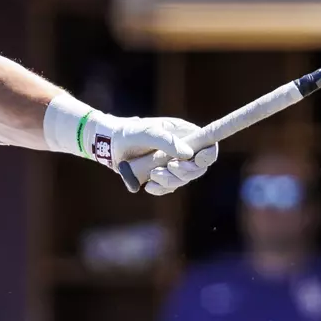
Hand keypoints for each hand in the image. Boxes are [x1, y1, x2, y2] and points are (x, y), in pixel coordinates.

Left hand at [98, 116, 219, 195]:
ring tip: (152, 174)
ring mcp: (174, 164)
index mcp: (185, 134)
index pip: (208, 146)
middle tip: (169, 167)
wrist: (111, 145)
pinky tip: (148, 185)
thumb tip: (187, 153)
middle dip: (184, 171)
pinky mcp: (163, 176)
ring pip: (183, 180)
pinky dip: (160, 188)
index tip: (199, 160)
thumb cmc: (130, 133)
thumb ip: (166, 141)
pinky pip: (169, 188)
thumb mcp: (147, 133)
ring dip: (169, 180)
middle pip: (198, 168)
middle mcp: (183, 150)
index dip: (209, 155)